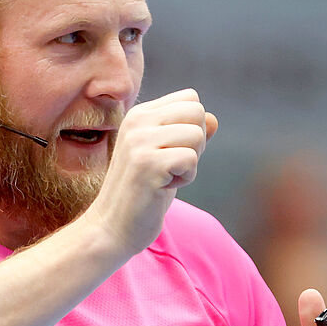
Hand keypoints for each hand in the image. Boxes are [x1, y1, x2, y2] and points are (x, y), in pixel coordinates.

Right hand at [82, 89, 217, 255]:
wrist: (112, 227)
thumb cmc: (143, 193)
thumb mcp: (168, 158)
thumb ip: (188, 136)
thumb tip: (214, 119)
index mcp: (140, 114)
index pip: (190, 98)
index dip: (193, 127)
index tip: (171, 151)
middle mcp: (137, 121)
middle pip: (197, 112)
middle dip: (196, 143)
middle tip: (171, 166)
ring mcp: (140, 141)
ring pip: (197, 135)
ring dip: (189, 164)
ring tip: (164, 177)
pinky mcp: (147, 163)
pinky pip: (191, 159)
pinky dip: (185, 178)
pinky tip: (162, 187)